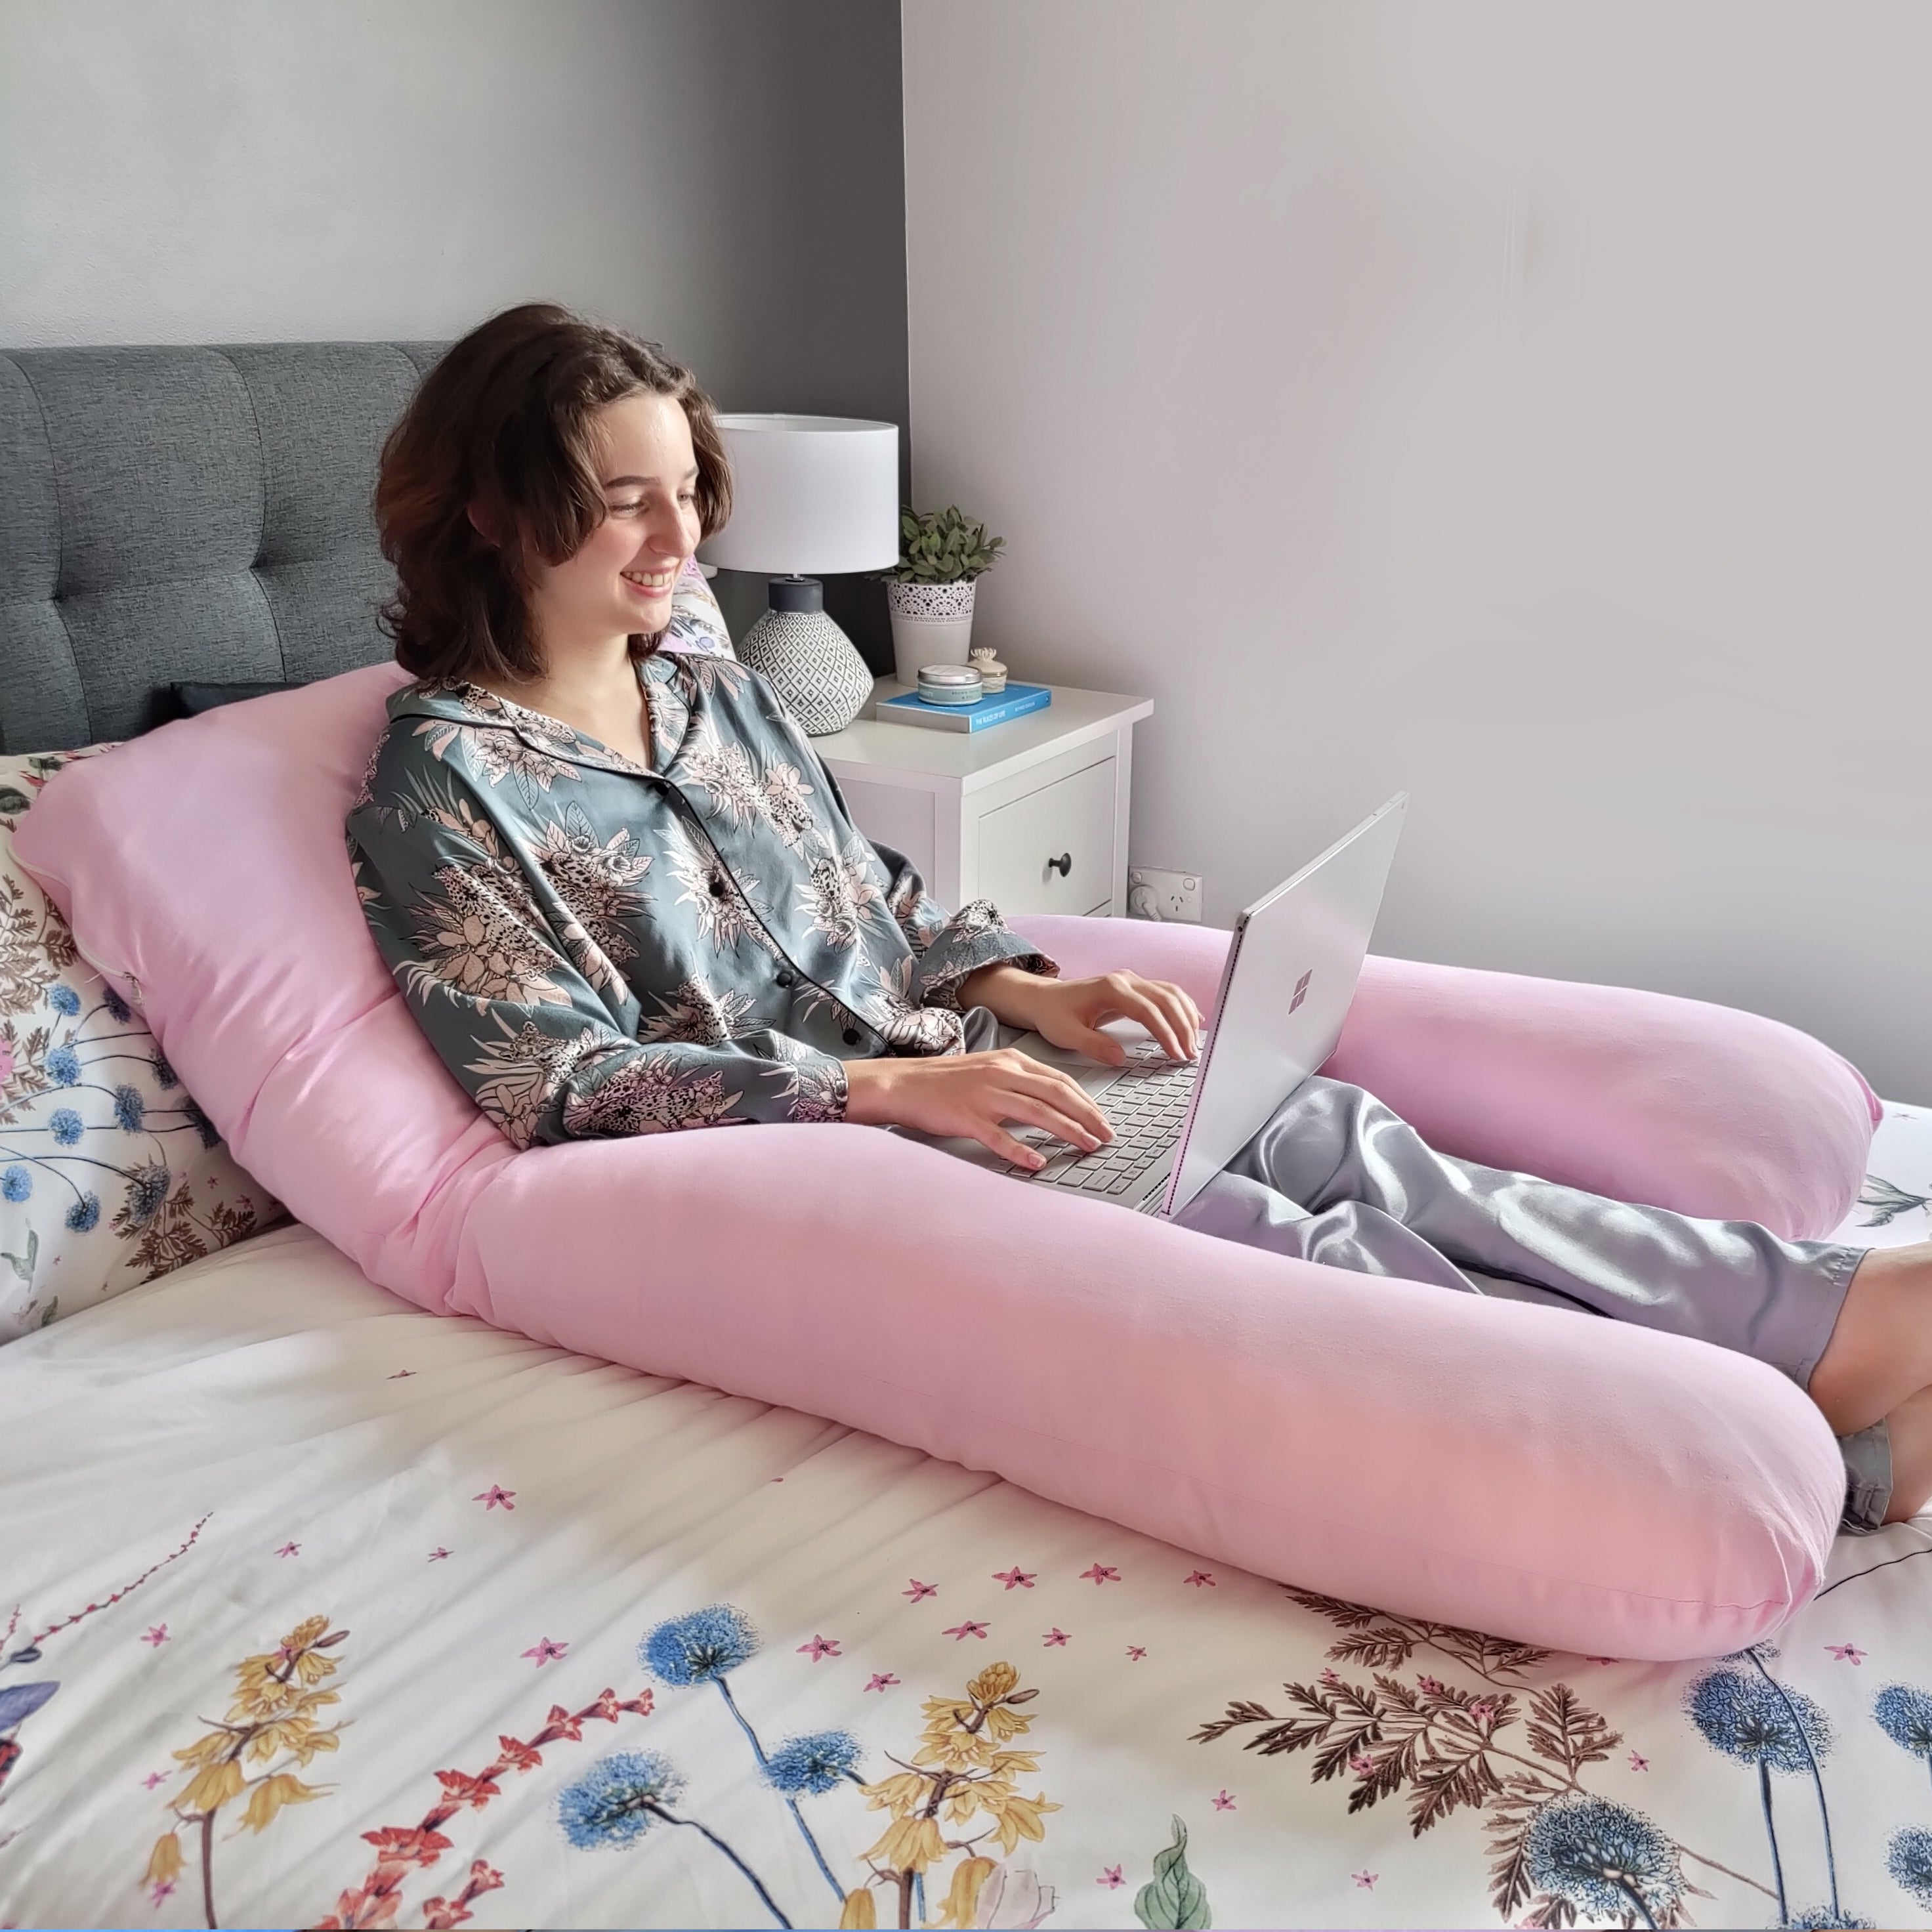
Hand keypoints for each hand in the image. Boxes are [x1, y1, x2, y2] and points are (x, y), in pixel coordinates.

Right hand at [843, 1050, 1112, 1170]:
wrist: (902, 1083)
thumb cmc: (944, 1081)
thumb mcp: (987, 1069)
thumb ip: (1018, 1081)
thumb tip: (1051, 1101)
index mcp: (1010, 1060)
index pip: (1060, 1079)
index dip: (1087, 1101)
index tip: (1102, 1119)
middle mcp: (1001, 1074)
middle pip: (1056, 1094)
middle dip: (1087, 1115)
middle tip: (1106, 1136)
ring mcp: (984, 1095)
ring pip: (1036, 1112)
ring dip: (1067, 1131)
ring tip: (1087, 1146)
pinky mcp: (966, 1117)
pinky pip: (999, 1136)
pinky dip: (1020, 1151)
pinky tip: (1038, 1163)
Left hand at [963, 965, 1203, 1065]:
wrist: (1044, 998)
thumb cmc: (1054, 1014)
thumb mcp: (1067, 1034)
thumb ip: (1094, 1045)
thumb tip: (1120, 1058)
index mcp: (1110, 989)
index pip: (1148, 1010)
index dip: (1166, 1032)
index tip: (1175, 1054)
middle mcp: (1125, 981)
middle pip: (1166, 999)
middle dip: (1182, 1027)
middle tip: (1190, 1055)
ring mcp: (1131, 981)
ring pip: (1170, 993)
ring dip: (1186, 1017)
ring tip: (1193, 1045)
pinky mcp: (1134, 987)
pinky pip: (1166, 993)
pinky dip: (1182, 1006)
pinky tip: (1193, 1021)